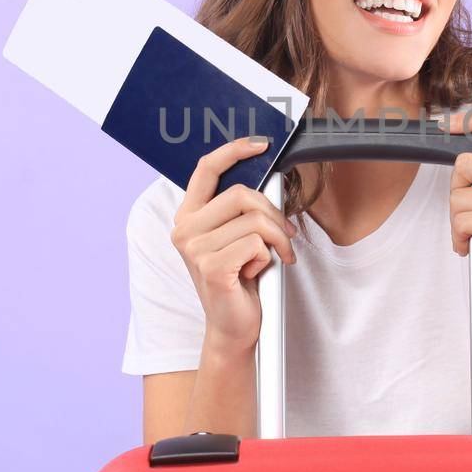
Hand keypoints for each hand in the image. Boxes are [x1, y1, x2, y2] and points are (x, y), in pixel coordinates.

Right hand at [169, 136, 296, 353]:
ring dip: (278, 239)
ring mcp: (194, 249)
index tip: (259, 145)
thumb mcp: (237, 237)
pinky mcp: (211, 267)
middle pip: (242, 195)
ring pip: (255, 222)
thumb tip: (269, 177)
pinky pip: (257, 244)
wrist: (233, 326)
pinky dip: (269, 257)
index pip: (206, 169)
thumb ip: (241, 209)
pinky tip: (257, 272)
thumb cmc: (239, 280)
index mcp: (188, 217)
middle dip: (273, 213)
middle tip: (287, 233)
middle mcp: (185, 230)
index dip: (233, 151)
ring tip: (277, 255)